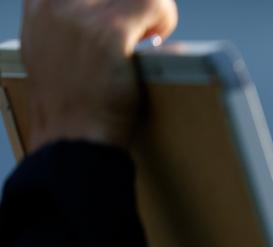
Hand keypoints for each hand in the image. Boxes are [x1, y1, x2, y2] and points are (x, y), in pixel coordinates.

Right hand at [21, 0, 178, 150]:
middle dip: (133, 3)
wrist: (70, 137)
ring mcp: (79, 14)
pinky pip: (154, 4)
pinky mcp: (108, 32)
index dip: (111, 1)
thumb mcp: (49, 47)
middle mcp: (53, 1)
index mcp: (39, 2)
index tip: (121, 17)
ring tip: (150, 34)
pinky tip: (158, 40)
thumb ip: (68, 20)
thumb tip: (103, 11)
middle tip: (139, 27)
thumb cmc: (69, 100)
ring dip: (153, 8)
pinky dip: (164, 19)